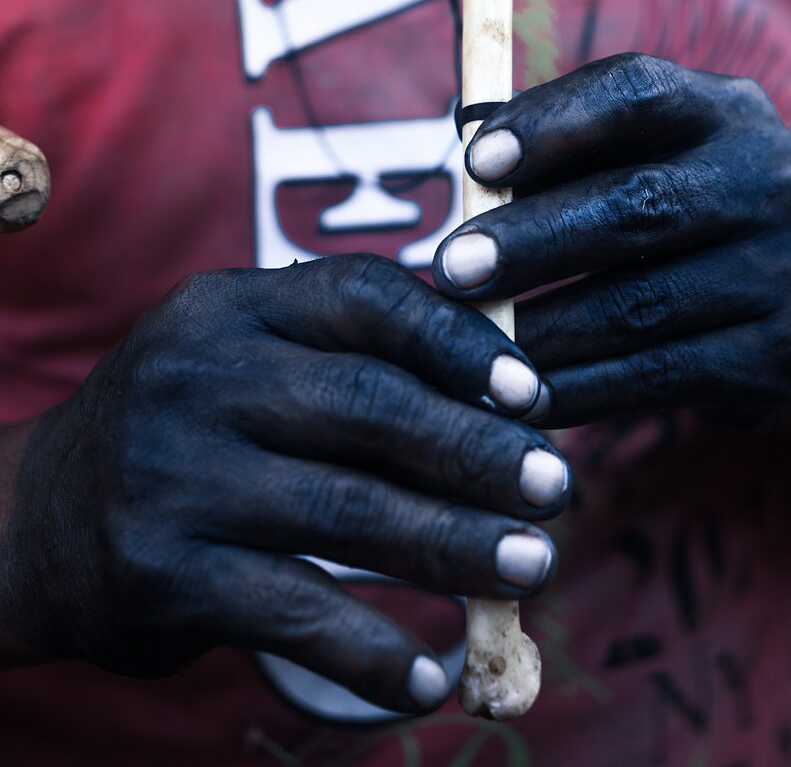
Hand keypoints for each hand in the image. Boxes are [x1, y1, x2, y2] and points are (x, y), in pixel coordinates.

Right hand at [0, 257, 567, 711]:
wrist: (35, 520)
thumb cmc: (187, 429)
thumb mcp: (243, 358)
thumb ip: (346, 356)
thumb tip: (502, 388)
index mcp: (231, 306)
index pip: (364, 298)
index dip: (459, 342)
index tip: (531, 392)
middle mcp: (198, 376)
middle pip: (370, 407)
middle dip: (477, 451)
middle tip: (555, 487)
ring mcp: (174, 473)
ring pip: (349, 511)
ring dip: (455, 545)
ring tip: (530, 567)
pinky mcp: (161, 572)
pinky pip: (297, 612)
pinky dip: (375, 651)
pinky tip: (431, 675)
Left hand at [433, 54, 790, 428]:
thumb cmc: (677, 217)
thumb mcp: (643, 161)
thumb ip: (566, 157)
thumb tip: (470, 170)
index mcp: (724, 110)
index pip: (637, 92)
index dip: (553, 124)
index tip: (476, 162)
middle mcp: (768, 179)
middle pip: (639, 204)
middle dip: (533, 239)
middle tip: (454, 267)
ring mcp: (787, 269)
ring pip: (644, 303)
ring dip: (545, 328)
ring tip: (473, 343)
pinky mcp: (783, 354)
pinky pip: (663, 376)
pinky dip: (583, 390)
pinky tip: (525, 397)